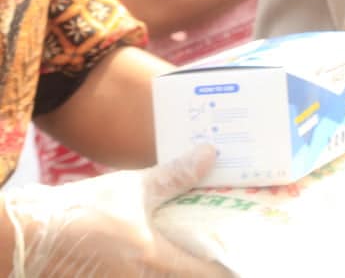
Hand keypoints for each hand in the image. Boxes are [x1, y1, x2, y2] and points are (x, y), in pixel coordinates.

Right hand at [6, 143, 226, 276]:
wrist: (27, 233)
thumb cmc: (81, 210)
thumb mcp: (132, 189)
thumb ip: (174, 176)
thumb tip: (210, 155)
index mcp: (154, 259)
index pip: (205, 275)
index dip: (227, 270)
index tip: (241, 260)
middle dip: (204, 270)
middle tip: (221, 257)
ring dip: (179, 268)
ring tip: (193, 256)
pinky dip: (154, 271)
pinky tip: (161, 259)